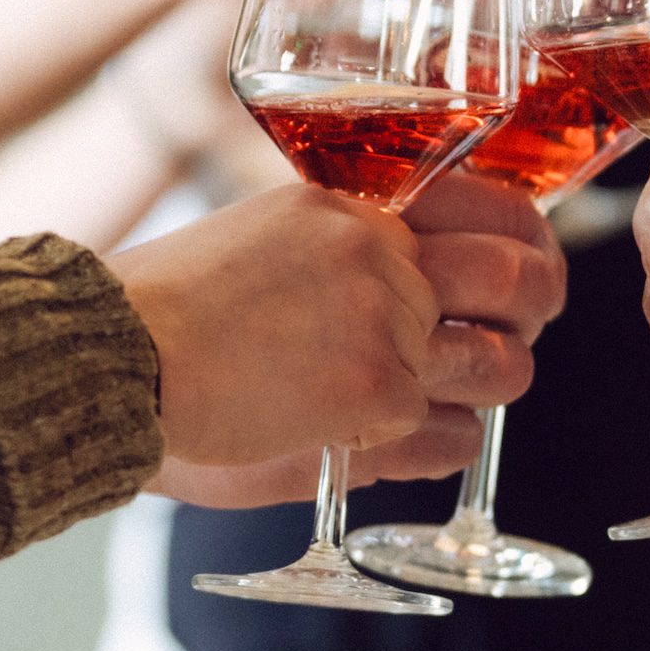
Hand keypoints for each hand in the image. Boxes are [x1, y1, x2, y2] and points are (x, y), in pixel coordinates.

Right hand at [111, 185, 447, 498]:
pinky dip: (364, 431)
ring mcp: (377, 309)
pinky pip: (410, 415)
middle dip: (380, 349)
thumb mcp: (246, 243)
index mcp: (331, 208)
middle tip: (301, 370)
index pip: (404, 256)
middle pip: (420, 311)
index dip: (373, 305)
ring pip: (418, 364)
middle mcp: (366, 245)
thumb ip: (314, 255)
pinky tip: (300, 419)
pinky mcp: (375, 376)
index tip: (328, 330)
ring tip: (288, 391)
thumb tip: (364, 299)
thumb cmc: (155, 315)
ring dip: (370, 390)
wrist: (116, 357)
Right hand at [118, 169, 566, 509]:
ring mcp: (387, 323)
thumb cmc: (168, 314)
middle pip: (519, 277)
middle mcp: (382, 253)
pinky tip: (398, 440)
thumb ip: (349, 267)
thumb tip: (420, 301)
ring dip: (494, 385)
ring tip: (458, 397)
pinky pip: (453, 432)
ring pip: (501, 363)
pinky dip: (440, 444)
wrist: (111, 358)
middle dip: (538, 311)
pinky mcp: (377, 392)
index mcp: (353, 209)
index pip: (487, 206)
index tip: (529, 270)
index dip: (527, 244)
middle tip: (520, 335)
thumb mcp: (265, 249)